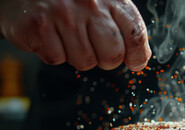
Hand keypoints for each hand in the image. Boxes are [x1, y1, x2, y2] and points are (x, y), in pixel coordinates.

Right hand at [0, 0, 150, 70]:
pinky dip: (53, 52)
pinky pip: (56, 58)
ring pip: (84, 61)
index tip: (134, 63)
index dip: (137, 56)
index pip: (136, 35)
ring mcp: (64, 14)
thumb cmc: (70, 1)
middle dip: (105, 59)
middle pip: (112, 56)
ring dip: (76, 55)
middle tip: (92, 46)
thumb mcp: (103, 4)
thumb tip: (140, 59)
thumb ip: (123, 28)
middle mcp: (90, 4)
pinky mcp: (39, 25)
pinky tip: (49, 35)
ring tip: (66, 35)